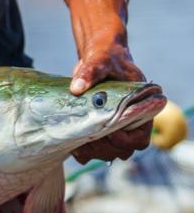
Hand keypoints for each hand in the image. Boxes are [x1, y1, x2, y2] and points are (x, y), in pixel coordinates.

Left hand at [70, 42, 152, 163]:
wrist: (96, 60)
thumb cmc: (106, 58)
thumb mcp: (100, 61)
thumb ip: (90, 72)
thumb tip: (76, 88)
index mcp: (140, 111)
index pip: (140, 139)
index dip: (125, 140)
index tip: (106, 127)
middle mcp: (129, 123)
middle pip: (123, 151)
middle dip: (105, 147)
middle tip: (87, 136)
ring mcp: (113, 128)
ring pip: (109, 153)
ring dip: (93, 151)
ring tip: (77, 141)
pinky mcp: (98, 130)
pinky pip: (93, 151)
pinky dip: (83, 152)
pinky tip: (72, 143)